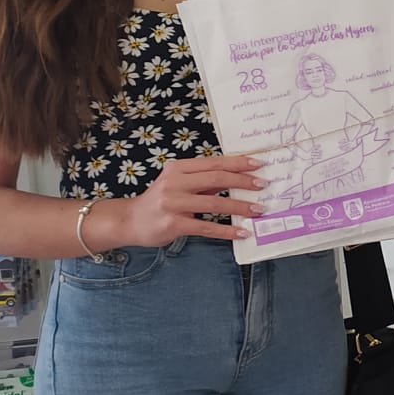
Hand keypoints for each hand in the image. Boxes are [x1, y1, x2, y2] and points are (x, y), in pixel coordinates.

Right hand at [100, 155, 264, 247]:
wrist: (129, 220)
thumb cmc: (159, 201)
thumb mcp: (179, 183)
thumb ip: (204, 181)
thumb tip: (237, 178)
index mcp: (179, 168)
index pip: (215, 162)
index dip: (239, 163)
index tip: (259, 164)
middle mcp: (175, 182)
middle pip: (217, 178)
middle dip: (244, 181)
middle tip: (264, 186)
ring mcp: (173, 203)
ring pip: (215, 202)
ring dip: (240, 206)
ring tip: (258, 209)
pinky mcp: (173, 223)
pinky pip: (206, 227)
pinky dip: (227, 230)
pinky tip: (241, 232)